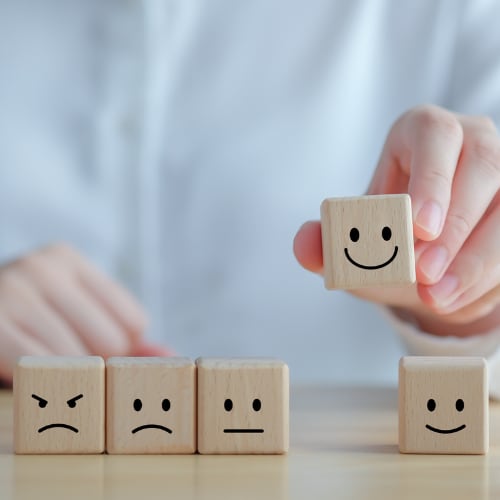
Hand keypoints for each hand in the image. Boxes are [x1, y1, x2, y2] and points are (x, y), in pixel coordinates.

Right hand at [0, 244, 170, 381]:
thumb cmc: (28, 323)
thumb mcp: (75, 316)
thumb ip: (123, 334)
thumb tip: (171, 356)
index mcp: (68, 260)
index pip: (134, 320)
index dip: (121, 347)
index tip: (96, 349)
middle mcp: (44, 268)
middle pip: (113, 341)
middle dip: (96, 362)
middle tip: (69, 359)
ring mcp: (16, 292)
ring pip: (80, 358)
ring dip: (68, 376)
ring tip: (48, 364)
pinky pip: (43, 368)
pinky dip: (43, 381)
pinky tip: (32, 373)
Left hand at [294, 105, 499, 335]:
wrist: (422, 247)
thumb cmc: (387, 227)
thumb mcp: (355, 232)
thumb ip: (327, 239)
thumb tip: (303, 245)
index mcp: (424, 131)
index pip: (435, 137)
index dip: (432, 179)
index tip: (419, 227)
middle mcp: (473, 141)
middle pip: (483, 170)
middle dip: (454, 230)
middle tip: (424, 276)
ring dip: (477, 262)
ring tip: (438, 299)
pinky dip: (489, 279)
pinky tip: (456, 301)